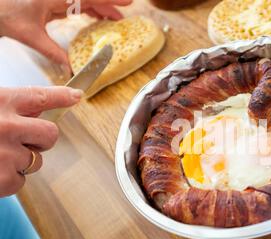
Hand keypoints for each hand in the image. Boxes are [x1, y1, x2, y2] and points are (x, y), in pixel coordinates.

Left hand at [0, 0, 131, 70]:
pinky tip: (94, 17)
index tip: (128, 2)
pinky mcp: (51, 1)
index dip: (111, 0)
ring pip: (83, 0)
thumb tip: (70, 69)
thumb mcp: (32, 37)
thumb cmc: (4, 14)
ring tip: (114, 18)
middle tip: (126, 10)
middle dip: (109, 4)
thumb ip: (54, 53)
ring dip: (99, 8)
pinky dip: (87, 10)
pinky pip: (75, 3)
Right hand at [0, 86, 81, 196]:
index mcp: (0, 102)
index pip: (41, 96)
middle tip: (22, 142)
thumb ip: (9, 108)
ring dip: (20, 162)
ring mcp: (7, 153)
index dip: (62, 96)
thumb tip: (36, 112)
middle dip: (42, 140)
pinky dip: (7, 180)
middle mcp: (7, 126)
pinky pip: (20, 181)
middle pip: (50, 133)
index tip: (77, 96)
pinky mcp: (4, 178)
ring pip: (36, 160)